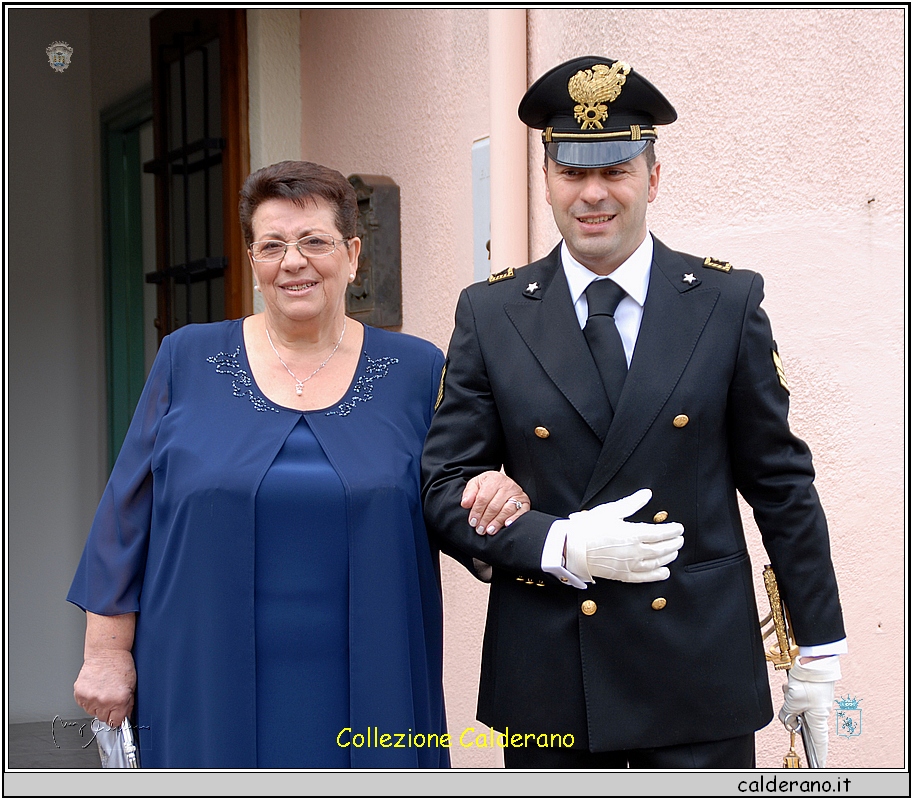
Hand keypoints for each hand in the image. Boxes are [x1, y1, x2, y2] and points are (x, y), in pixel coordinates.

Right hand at [73, 650, 135, 727]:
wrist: (107, 652)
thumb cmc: (121, 665)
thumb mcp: (131, 686)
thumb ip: (128, 705)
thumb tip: (124, 718)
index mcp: (119, 700)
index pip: (115, 722)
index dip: (117, 718)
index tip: (117, 714)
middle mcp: (104, 701)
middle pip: (103, 718)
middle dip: (107, 710)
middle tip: (110, 696)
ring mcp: (90, 698)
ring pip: (92, 712)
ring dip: (97, 705)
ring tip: (102, 690)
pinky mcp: (79, 693)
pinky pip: (83, 705)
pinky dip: (88, 699)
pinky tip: (94, 687)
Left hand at [461, 470, 530, 534]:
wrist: (503, 482)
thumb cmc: (488, 485)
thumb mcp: (476, 484)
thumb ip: (469, 493)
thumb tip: (465, 504)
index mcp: (494, 479)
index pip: (483, 498)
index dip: (477, 511)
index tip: (472, 522)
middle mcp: (507, 485)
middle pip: (495, 506)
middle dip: (486, 519)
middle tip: (480, 529)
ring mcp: (517, 493)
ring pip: (507, 510)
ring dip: (497, 522)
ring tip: (489, 530)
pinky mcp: (525, 501)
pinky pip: (521, 511)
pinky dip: (514, 519)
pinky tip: (507, 525)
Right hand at [563, 489, 683, 582]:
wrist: (571, 547)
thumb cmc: (588, 527)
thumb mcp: (610, 511)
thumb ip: (632, 503)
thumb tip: (647, 494)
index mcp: (633, 533)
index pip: (661, 533)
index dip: (673, 530)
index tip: (679, 528)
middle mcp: (635, 551)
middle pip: (662, 548)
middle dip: (674, 543)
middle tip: (680, 539)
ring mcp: (629, 565)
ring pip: (656, 562)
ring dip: (668, 557)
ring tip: (674, 552)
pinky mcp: (622, 575)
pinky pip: (644, 577)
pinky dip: (657, 575)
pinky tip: (664, 572)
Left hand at [779, 655, 840, 766]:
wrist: (814, 661)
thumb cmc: (810, 682)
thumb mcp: (793, 701)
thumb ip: (787, 714)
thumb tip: (786, 720)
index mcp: (819, 719)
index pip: (819, 743)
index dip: (819, 755)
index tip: (820, 765)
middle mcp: (820, 713)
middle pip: (803, 723)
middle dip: (792, 716)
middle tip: (790, 707)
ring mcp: (816, 702)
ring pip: (798, 707)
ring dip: (790, 700)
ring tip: (790, 690)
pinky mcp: (811, 692)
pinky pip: (798, 696)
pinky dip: (791, 692)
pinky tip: (790, 685)